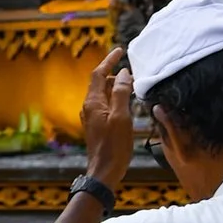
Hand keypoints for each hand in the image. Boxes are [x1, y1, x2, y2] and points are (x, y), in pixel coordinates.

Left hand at [80, 46, 136, 189]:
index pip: (98, 74)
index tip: (119, 50)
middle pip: (100, 83)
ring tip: (133, 86)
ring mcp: (92, 117)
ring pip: (104, 95)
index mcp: (92, 103)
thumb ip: (120, 93)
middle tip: (133, 72)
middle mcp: (89, 108)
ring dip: (116, 87)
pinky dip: (116, 99)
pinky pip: (106, 106)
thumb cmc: (113, 146)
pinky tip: (127, 103)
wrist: (104, 171)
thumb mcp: (121, 117)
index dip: (109, 60)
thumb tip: (123, 73)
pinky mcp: (97, 126)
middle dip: (115, 74)